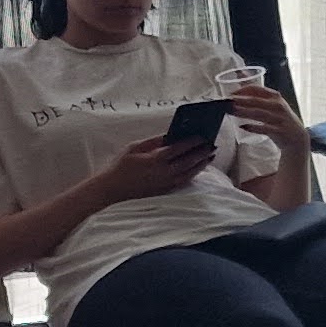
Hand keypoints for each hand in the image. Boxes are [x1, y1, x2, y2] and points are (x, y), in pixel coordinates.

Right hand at [93, 133, 219, 202]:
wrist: (113, 190)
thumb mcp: (135, 147)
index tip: (202, 136)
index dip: (192, 142)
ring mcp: (165, 183)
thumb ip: (154, 141)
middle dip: (202, 153)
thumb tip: (170, 135)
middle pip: (188, 161)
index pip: (179, 149)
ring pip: (189, 173)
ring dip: (201, 164)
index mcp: (155, 160)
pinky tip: (199, 168)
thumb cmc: (121, 165)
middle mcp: (163, 173)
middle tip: (212, 145)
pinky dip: (193, 174)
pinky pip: (184, 181)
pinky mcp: (165, 191)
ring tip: (211, 156)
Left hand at [228, 80, 310, 154]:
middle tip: (227, 102)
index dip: (241, 90)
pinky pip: (264, 128)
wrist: (297, 137)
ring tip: (232, 112)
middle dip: (240, 100)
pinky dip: (253, 127)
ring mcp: (279, 118)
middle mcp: (278, 105)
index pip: (256, 89)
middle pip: (256, 101)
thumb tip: (240, 75)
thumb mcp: (272, 104)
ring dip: (244, 112)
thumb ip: (257, 94)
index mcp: (275, 96)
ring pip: (259, 113)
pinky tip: (243, 126)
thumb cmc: (280, 119)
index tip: (229, 94)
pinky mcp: (279, 131)